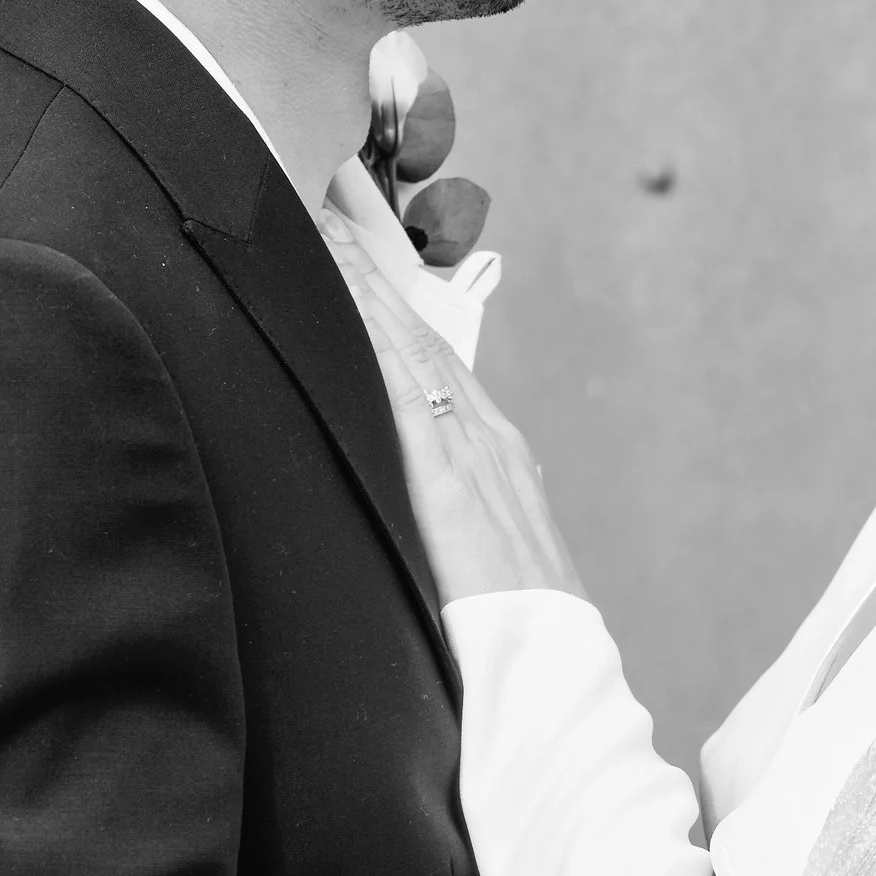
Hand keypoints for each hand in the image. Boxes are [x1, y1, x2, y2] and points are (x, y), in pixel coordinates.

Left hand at [332, 235, 585, 604]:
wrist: (550, 661)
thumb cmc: (516, 621)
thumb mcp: (486, 548)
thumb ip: (459, 512)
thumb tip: (429, 495)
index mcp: (495, 449)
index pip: (434, 357)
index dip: (393, 303)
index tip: (357, 256)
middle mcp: (486, 436)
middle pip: (418, 335)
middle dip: (373, 274)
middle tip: (329, 214)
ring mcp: (469, 453)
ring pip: (409, 349)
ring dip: (365, 289)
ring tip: (325, 235)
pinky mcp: (445, 482)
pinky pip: (402, 395)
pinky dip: (372, 341)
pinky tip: (345, 306)